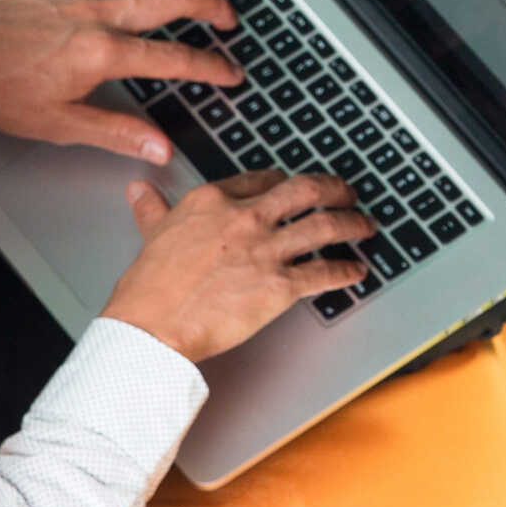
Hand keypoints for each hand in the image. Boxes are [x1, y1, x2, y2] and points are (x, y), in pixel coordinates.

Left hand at [0, 0, 239, 163]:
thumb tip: (158, 148)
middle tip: (229, 21)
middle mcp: (99, 14)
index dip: (212, 67)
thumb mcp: (61, 124)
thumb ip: (117, 132)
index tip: (230, 73)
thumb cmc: (3, 88)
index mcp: (102, 54)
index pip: (175, 58)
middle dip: (214, 6)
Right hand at [102, 171, 372, 362]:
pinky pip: (325, 273)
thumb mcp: (152, 234)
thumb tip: (140, 190)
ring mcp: (266, 250)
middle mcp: (246, 218)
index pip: (262, 180)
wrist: (153, 326)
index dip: (284, 181)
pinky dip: (346, 272)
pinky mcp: (281, 286)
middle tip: (347, 193)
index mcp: (214, 201)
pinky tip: (355, 272)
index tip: (294, 185)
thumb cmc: (150, 289)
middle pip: (306, 190)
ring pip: (326, 226)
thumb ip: (153, 209)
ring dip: (353, 224)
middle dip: (334, 189)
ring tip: (365, 226)